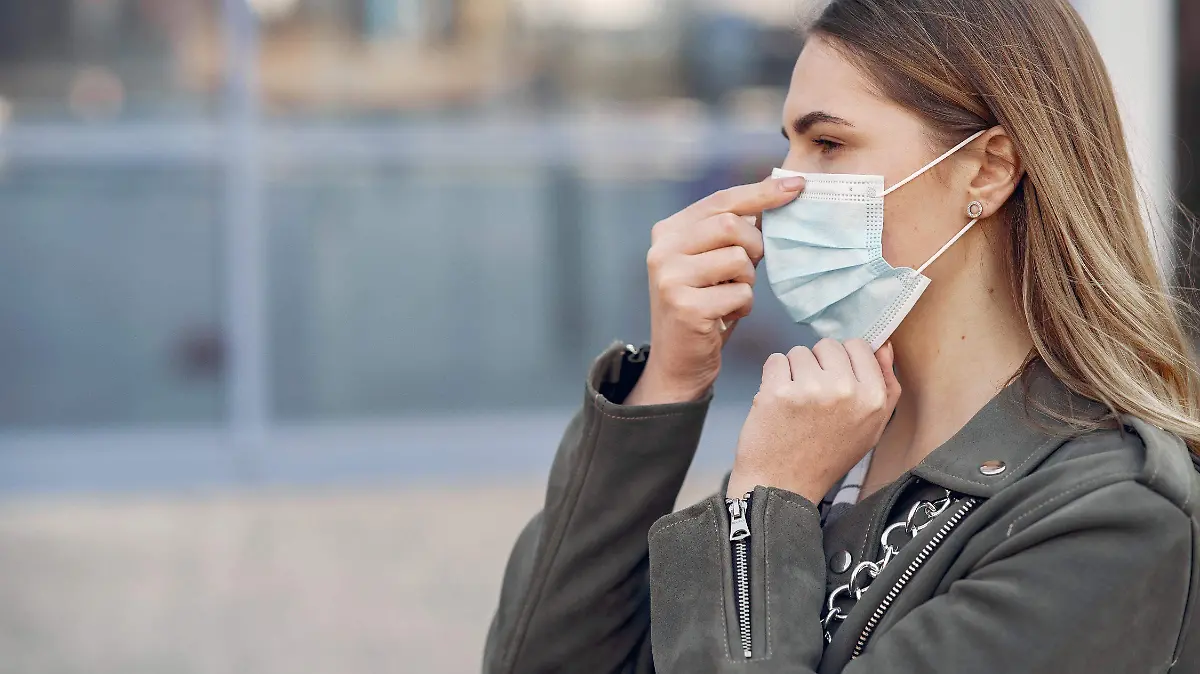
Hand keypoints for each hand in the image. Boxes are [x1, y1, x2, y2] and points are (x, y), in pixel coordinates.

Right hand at [625, 176, 805, 404]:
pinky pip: (740, 294)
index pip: (721, 200)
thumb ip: (734, 232)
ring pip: (738, 259)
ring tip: (730, 296)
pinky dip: (743, 306)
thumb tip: (780, 192)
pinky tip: (725, 317)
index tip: (797, 185)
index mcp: (668, 231)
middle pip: (730, 225)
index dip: (762, 192)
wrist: (679, 362)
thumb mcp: (714, 262)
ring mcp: (670, 278)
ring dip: (748, 281)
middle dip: (754, 246)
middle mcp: (662, 250)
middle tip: (749, 268)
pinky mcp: (685, 307)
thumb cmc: (705, 306)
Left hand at [726, 339, 901, 501]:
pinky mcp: (779, 391)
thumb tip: (885, 346)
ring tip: (796, 404)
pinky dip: (772, 377)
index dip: (842, 361)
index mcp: (874, 399)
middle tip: (813, 397)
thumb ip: (885, 386)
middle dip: (817, 365)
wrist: (783, 485)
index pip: (859, 346)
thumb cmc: (825, 457)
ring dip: (794, 372)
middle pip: (828, 346)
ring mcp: (812, 389)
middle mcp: (847, 391)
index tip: (833, 381)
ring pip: (800, 352)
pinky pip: (775, 360)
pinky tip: (778, 403)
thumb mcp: (871, 428)